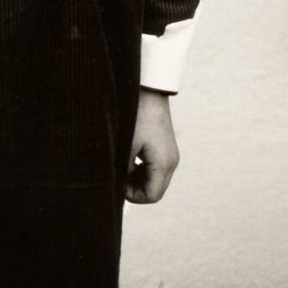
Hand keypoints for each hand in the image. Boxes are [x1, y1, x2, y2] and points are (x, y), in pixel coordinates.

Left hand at [125, 89, 178, 203]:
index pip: (151, 196)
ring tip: (121, 166)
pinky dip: (140, 170)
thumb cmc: (137, 116)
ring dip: (137, 179)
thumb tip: (119, 183)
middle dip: (134, 188)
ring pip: (154, 180)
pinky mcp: (165, 149)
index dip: (132, 196)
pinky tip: (128, 159)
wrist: (149, 92)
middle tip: (117, 174)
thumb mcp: (126, 145)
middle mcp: (171, 162)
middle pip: (154, 190)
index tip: (117, 182)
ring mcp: (170, 156)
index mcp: (164, 164)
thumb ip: (123, 169)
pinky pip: (154, 169)